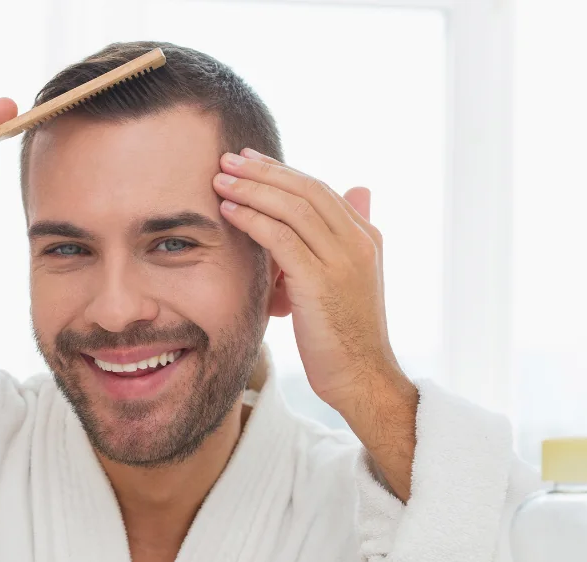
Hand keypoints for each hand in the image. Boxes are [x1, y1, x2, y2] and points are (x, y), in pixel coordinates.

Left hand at [213, 148, 414, 415]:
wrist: (361, 377)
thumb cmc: (344, 334)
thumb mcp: (345, 281)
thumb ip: (339, 240)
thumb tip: (357, 192)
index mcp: (366, 238)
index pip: (319, 189)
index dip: (281, 172)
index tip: (249, 160)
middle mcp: (358, 243)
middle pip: (305, 189)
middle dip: (263, 171)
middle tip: (228, 159)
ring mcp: (342, 261)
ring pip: (292, 207)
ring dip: (252, 189)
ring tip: (220, 179)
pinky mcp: (320, 283)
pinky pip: (281, 238)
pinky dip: (252, 219)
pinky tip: (228, 210)